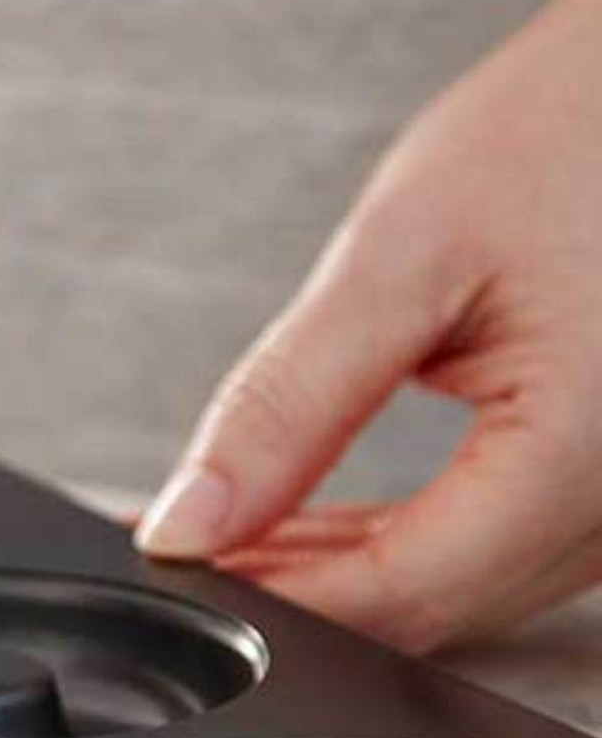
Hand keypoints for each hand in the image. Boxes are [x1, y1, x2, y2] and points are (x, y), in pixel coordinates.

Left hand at [136, 0, 601, 652]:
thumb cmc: (574, 131)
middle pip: (425, 607)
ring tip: (223, 527)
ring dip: (333, 573)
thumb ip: (288, 402)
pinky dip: (393, 541)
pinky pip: (488, 547)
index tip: (176, 564)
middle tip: (180, 541)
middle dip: (289, 588)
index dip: (269, 594)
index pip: (398, 592)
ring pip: (453, 588)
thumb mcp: (403, 255)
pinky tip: (305, 520)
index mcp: (590, 455)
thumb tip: (193, 518)